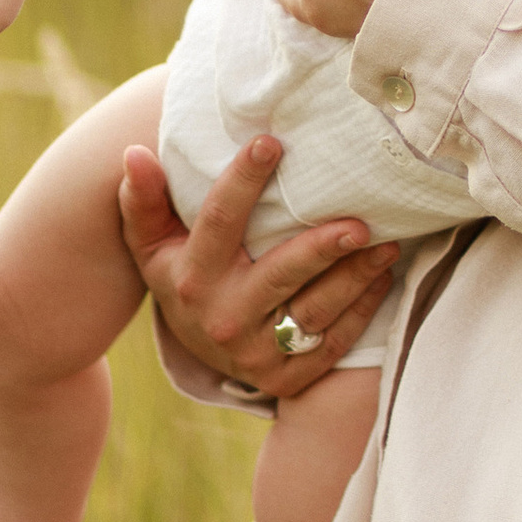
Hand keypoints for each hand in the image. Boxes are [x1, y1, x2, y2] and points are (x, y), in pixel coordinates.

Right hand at [116, 128, 397, 396]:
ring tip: (386, 245)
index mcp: (193, 280)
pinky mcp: (289, 379)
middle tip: (360, 222)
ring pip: (317, 311)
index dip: (244, 181)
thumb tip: (134, 153)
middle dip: (323, 248)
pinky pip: (333, 343)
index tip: (271, 142)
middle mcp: (225, 320)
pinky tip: (381, 277)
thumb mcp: (153, 245)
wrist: (200, 353)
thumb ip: (143, 200)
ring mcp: (257, 355)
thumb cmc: (183, 276)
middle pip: (281, 274)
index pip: (220, 222)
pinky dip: (363, 309)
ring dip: (357, 277)